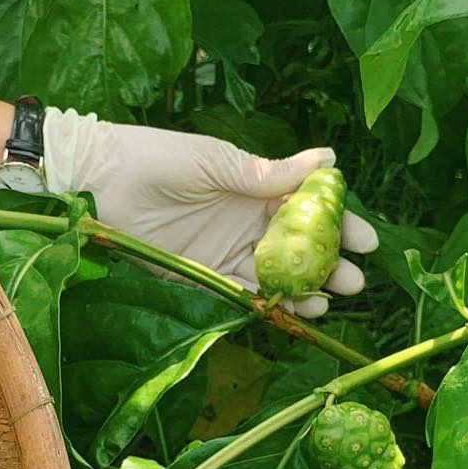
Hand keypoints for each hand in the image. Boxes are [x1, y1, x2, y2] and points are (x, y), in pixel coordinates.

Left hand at [43, 108, 377, 318]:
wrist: (101, 181)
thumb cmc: (158, 158)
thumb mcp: (218, 162)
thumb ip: (269, 173)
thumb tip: (330, 161)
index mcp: (255, 188)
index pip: (307, 209)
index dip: (338, 224)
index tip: (366, 240)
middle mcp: (246, 222)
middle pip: (298, 248)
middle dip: (329, 264)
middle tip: (355, 280)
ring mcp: (225, 251)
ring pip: (275, 275)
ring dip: (304, 289)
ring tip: (329, 300)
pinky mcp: (201, 276)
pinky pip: (240, 293)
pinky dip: (266, 302)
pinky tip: (293, 310)